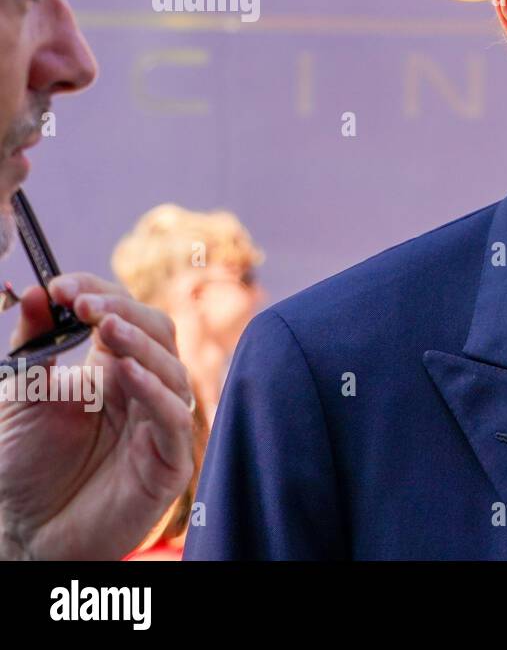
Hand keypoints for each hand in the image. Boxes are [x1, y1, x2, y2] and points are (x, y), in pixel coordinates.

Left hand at [0, 272, 194, 559]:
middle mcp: (144, 391)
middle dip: (124, 311)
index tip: (63, 286)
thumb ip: (33, 346)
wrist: (23, 533)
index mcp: (115, 370)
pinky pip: (173, 418)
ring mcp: (159, 425)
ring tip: (105, 325)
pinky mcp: (169, 462)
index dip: (101, 294)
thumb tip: (36, 291)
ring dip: (140, 343)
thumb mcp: (21, 395)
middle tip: (85, 302)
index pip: (125, 317)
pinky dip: (154, 391)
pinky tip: (126, 373)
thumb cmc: (23, 467)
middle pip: (158, 333)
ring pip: (172, 369)